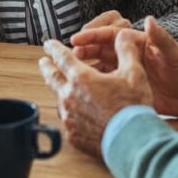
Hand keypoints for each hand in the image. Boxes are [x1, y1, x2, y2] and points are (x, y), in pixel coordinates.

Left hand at [39, 32, 152, 158]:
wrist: (132, 142)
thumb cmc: (133, 107)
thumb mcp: (134, 74)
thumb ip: (126, 51)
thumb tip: (123, 35)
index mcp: (81, 78)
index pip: (62, 58)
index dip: (54, 48)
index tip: (48, 44)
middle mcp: (69, 96)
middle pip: (52, 78)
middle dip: (47, 67)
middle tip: (43, 62)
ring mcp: (69, 117)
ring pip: (58, 99)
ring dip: (58, 90)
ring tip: (61, 88)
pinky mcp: (72, 134)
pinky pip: (67, 120)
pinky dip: (69, 113)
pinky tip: (75, 113)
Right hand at [72, 16, 177, 117]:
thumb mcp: (175, 55)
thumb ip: (162, 38)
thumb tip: (149, 19)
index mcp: (138, 40)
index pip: (110, 32)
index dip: (92, 35)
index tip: (77, 39)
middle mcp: (127, 51)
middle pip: (98, 44)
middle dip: (83, 47)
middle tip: (70, 54)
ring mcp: (124, 67)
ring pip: (97, 60)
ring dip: (84, 61)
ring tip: (70, 68)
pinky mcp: (122, 82)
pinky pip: (101, 77)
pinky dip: (90, 78)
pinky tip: (80, 85)